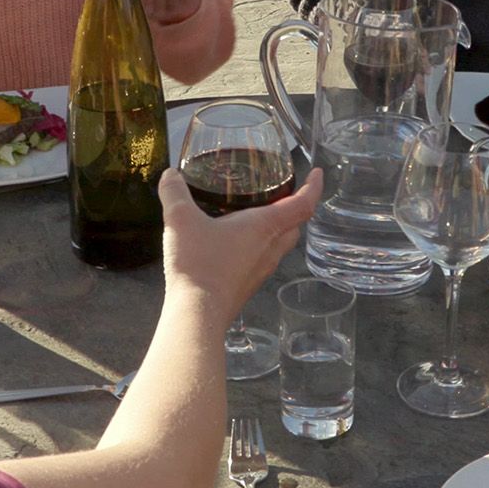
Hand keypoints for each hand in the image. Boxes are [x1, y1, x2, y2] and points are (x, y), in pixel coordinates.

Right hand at [159, 168, 322, 311]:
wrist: (198, 314)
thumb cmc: (199, 263)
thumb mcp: (181, 220)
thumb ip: (175, 193)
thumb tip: (170, 174)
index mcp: (265, 227)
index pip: (303, 204)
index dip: (314, 186)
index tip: (317, 173)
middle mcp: (270, 248)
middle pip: (295, 226)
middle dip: (295, 207)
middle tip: (282, 193)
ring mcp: (261, 270)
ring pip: (280, 244)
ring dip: (277, 228)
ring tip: (257, 215)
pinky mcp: (248, 285)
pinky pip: (262, 260)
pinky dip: (258, 246)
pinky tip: (234, 244)